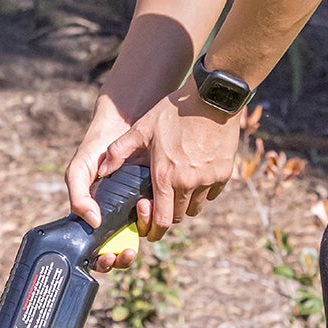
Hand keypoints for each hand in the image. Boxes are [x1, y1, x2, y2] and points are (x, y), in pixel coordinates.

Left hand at [66, 82, 240, 241]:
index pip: (161, 221)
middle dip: (168, 215)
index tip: (150, 228)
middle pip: (178, 217)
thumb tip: (103, 170)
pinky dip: (203, 191)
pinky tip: (195, 176)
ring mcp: (208, 179)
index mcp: (165, 177)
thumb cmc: (174, 111)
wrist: (212, 98)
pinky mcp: (224, 173)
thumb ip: (119, 150)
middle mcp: (188, 184)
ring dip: (185, 204)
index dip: (154, 230)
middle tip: (161, 203)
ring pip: (195, 207)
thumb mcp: (142, 128)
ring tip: (177, 187)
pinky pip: (212, 193)